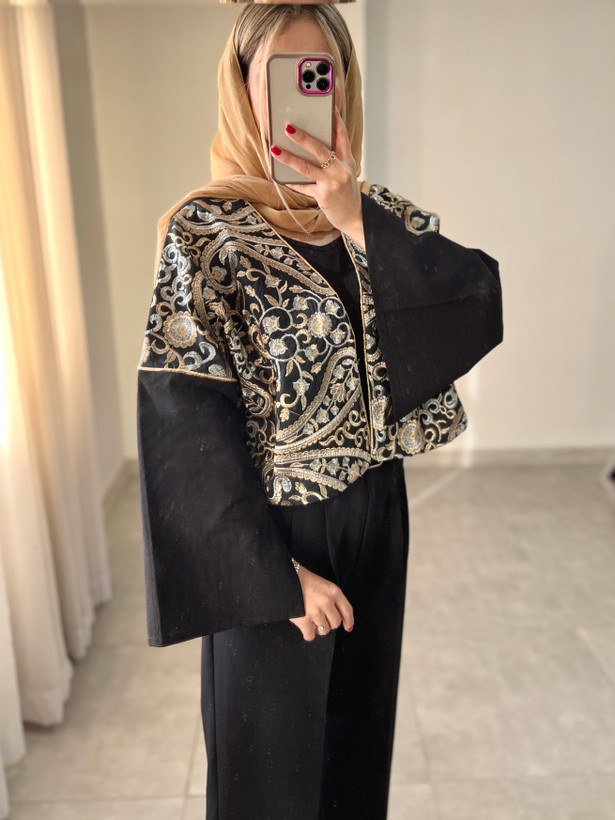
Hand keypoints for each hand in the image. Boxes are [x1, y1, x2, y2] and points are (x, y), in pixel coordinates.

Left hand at [271, 107, 365, 249]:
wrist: (354, 217)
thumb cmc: (346, 192)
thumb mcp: (345, 172)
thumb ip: (334, 157)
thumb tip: (311, 143)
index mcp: (347, 160)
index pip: (342, 135)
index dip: (334, 119)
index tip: (327, 104)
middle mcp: (341, 170)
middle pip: (320, 149)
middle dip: (303, 137)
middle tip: (288, 127)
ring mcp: (332, 184)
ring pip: (307, 167)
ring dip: (289, 158)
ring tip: (274, 149)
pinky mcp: (323, 197)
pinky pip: (303, 187)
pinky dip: (291, 181)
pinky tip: (278, 175)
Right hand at [290, 565, 353, 641]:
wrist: (285, 578)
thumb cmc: (303, 580)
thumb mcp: (323, 584)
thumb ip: (333, 598)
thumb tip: (342, 618)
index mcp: (333, 591)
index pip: (347, 610)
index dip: (349, 621)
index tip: (347, 627)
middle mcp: (326, 601)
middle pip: (335, 623)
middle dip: (329, 623)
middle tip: (321, 619)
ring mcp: (315, 611)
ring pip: (324, 630)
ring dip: (318, 628)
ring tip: (311, 621)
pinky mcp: (303, 619)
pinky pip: (310, 635)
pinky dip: (308, 634)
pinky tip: (306, 629)